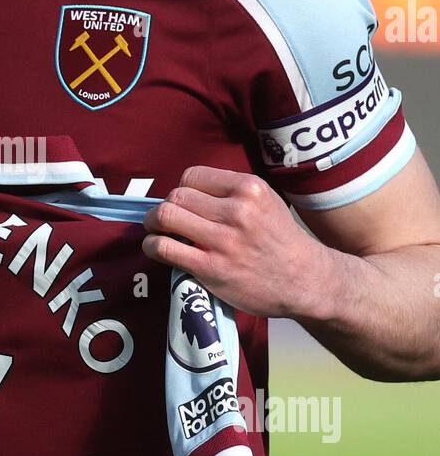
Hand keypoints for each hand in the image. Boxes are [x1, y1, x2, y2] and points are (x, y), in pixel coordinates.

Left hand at [141, 165, 333, 318]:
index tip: (185, 203)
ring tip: (157, 232)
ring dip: (153, 225)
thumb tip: (187, 191)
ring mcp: (224, 241)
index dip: (183, 189)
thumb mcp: (266, 202)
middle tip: (166, 220)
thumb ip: (230, 193)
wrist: (304, 280)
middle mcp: (237, 211)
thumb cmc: (280, 240)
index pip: (192, 175)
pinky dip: (152, 246)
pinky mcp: (211, 268)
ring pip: (165, 217)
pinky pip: (164, 248)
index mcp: (249, 188)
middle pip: (176, 196)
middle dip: (166, 207)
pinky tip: (158, 249)